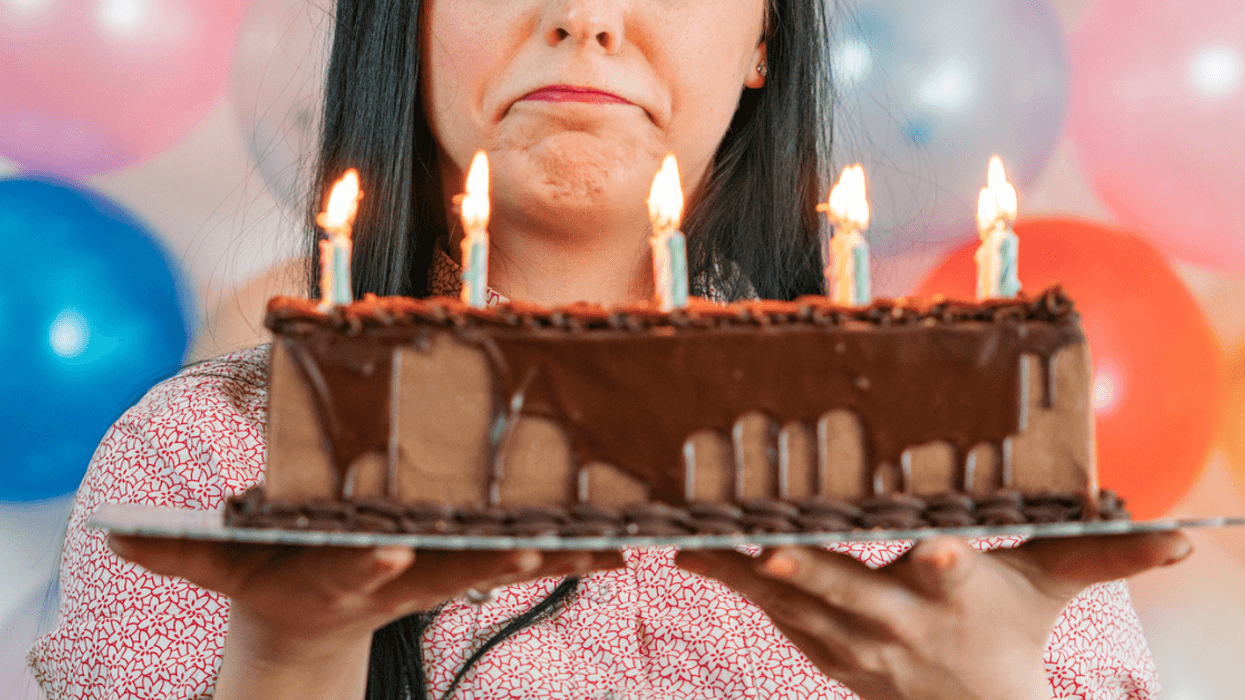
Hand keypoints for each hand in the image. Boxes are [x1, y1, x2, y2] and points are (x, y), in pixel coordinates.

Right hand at [108, 535, 621, 698]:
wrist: (313, 619)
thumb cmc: (271, 581)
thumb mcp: (227, 568)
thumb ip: (184, 556)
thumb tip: (120, 540)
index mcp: (348, 571)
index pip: (362, 567)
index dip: (374, 561)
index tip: (391, 553)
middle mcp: (405, 573)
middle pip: (452, 566)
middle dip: (495, 555)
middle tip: (541, 542)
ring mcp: (443, 573)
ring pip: (505, 561)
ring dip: (557, 552)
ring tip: (612, 542)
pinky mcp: (468, 565)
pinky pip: (528, 556)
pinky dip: (573, 550)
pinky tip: (623, 541)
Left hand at [676, 532, 1190, 699]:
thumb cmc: (1007, 633)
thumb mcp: (1052, 589)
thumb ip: (1103, 556)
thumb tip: (1185, 539)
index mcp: (955, 597)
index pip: (953, 579)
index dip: (946, 567)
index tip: (937, 552)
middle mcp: (898, 623)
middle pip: (852, 596)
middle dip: (811, 576)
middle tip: (769, 553)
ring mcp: (852, 643)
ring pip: (793, 607)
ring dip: (742, 577)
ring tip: (691, 541)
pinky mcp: (820, 648)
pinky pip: (772, 615)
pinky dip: (733, 586)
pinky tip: (689, 554)